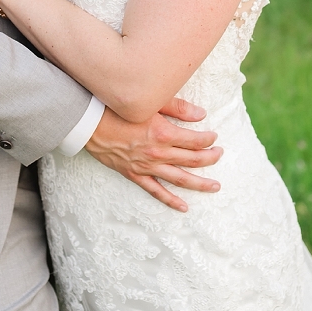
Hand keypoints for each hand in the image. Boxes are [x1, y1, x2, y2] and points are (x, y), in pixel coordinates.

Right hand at [85, 98, 222, 212]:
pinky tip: (184, 206)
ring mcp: (147, 166)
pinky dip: (171, 200)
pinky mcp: (135, 174)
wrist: (91, 124)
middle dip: (210, 158)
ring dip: (200, 183)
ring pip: (180, 179)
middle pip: (192, 160)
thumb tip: (201, 114)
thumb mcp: (150, 104)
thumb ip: (178, 108)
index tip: (214, 136)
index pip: (195, 140)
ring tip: (215, 186)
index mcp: (164, 134)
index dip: (208, 139)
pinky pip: (156, 191)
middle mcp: (158, 153)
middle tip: (220, 155)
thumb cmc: (118, 109)